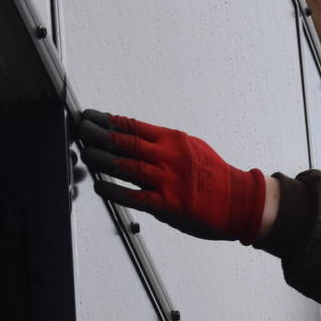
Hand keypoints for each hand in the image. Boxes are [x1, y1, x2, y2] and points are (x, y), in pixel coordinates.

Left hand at [75, 111, 268, 243]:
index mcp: (173, 140)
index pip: (133, 126)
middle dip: (100, 135)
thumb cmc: (215, 176)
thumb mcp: (192, 148)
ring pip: (128, 167)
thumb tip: (135, 137)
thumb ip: (164, 144)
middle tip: (80, 129)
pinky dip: (115, 191)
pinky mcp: (169, 205)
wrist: (241, 202)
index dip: (108, 120)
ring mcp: (168, 181)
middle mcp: (169, 157)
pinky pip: (136, 197)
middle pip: (127, 143)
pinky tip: (99, 186)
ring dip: (103, 159)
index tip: (89, 116)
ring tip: (85, 153)